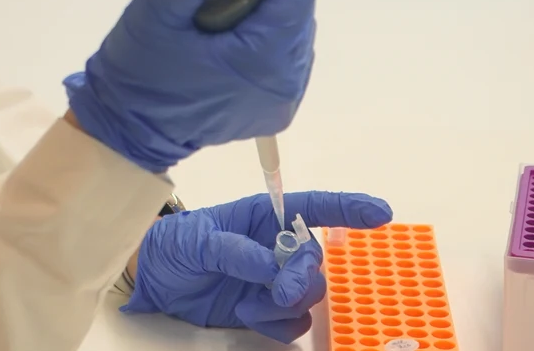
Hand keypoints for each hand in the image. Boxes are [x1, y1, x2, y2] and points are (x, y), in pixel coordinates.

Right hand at [64, 0, 317, 172]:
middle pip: (298, 8)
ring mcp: (286, 100)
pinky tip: (225, 52)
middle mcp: (287, 83)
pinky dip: (262, 44)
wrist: (129, 130)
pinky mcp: (278, 110)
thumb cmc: (139, 70)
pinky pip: (286, 57)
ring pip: (293, 30)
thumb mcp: (154, 11)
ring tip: (216, 31)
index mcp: (264, 60)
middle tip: (213, 5)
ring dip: (263, 18)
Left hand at [124, 191, 392, 343]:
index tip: (380, 213)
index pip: (315, 207)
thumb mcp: (195, 240)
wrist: (153, 282)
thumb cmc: (173, 245)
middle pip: (315, 261)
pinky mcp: (266, 310)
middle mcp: (275, 246)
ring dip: (285, 304)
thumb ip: (233, 249)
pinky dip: (277, 325)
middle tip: (277, 293)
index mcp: (264, 217)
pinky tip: (247, 316)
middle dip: (302, 278)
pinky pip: (294, 322)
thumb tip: (269, 265)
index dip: (350, 208)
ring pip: (309, 295)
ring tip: (248, 305)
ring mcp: (273, 280)